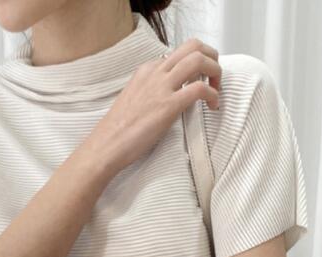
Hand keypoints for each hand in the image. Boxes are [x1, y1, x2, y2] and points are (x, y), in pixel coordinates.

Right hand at [80, 38, 220, 174]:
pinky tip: (212, 106)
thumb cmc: (119, 130)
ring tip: (215, 91)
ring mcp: (161, 88)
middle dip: (212, 58)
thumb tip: (171, 95)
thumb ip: (152, 92)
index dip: (197, 64)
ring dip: (215, 72)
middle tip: (214, 78)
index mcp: (145, 70)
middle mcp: (154, 73)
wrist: (106, 145)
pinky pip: (200, 89)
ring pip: (199, 60)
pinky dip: (213, 95)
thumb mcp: (135, 100)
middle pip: (193, 46)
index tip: (201, 79)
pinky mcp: (168, 106)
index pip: (179, 53)